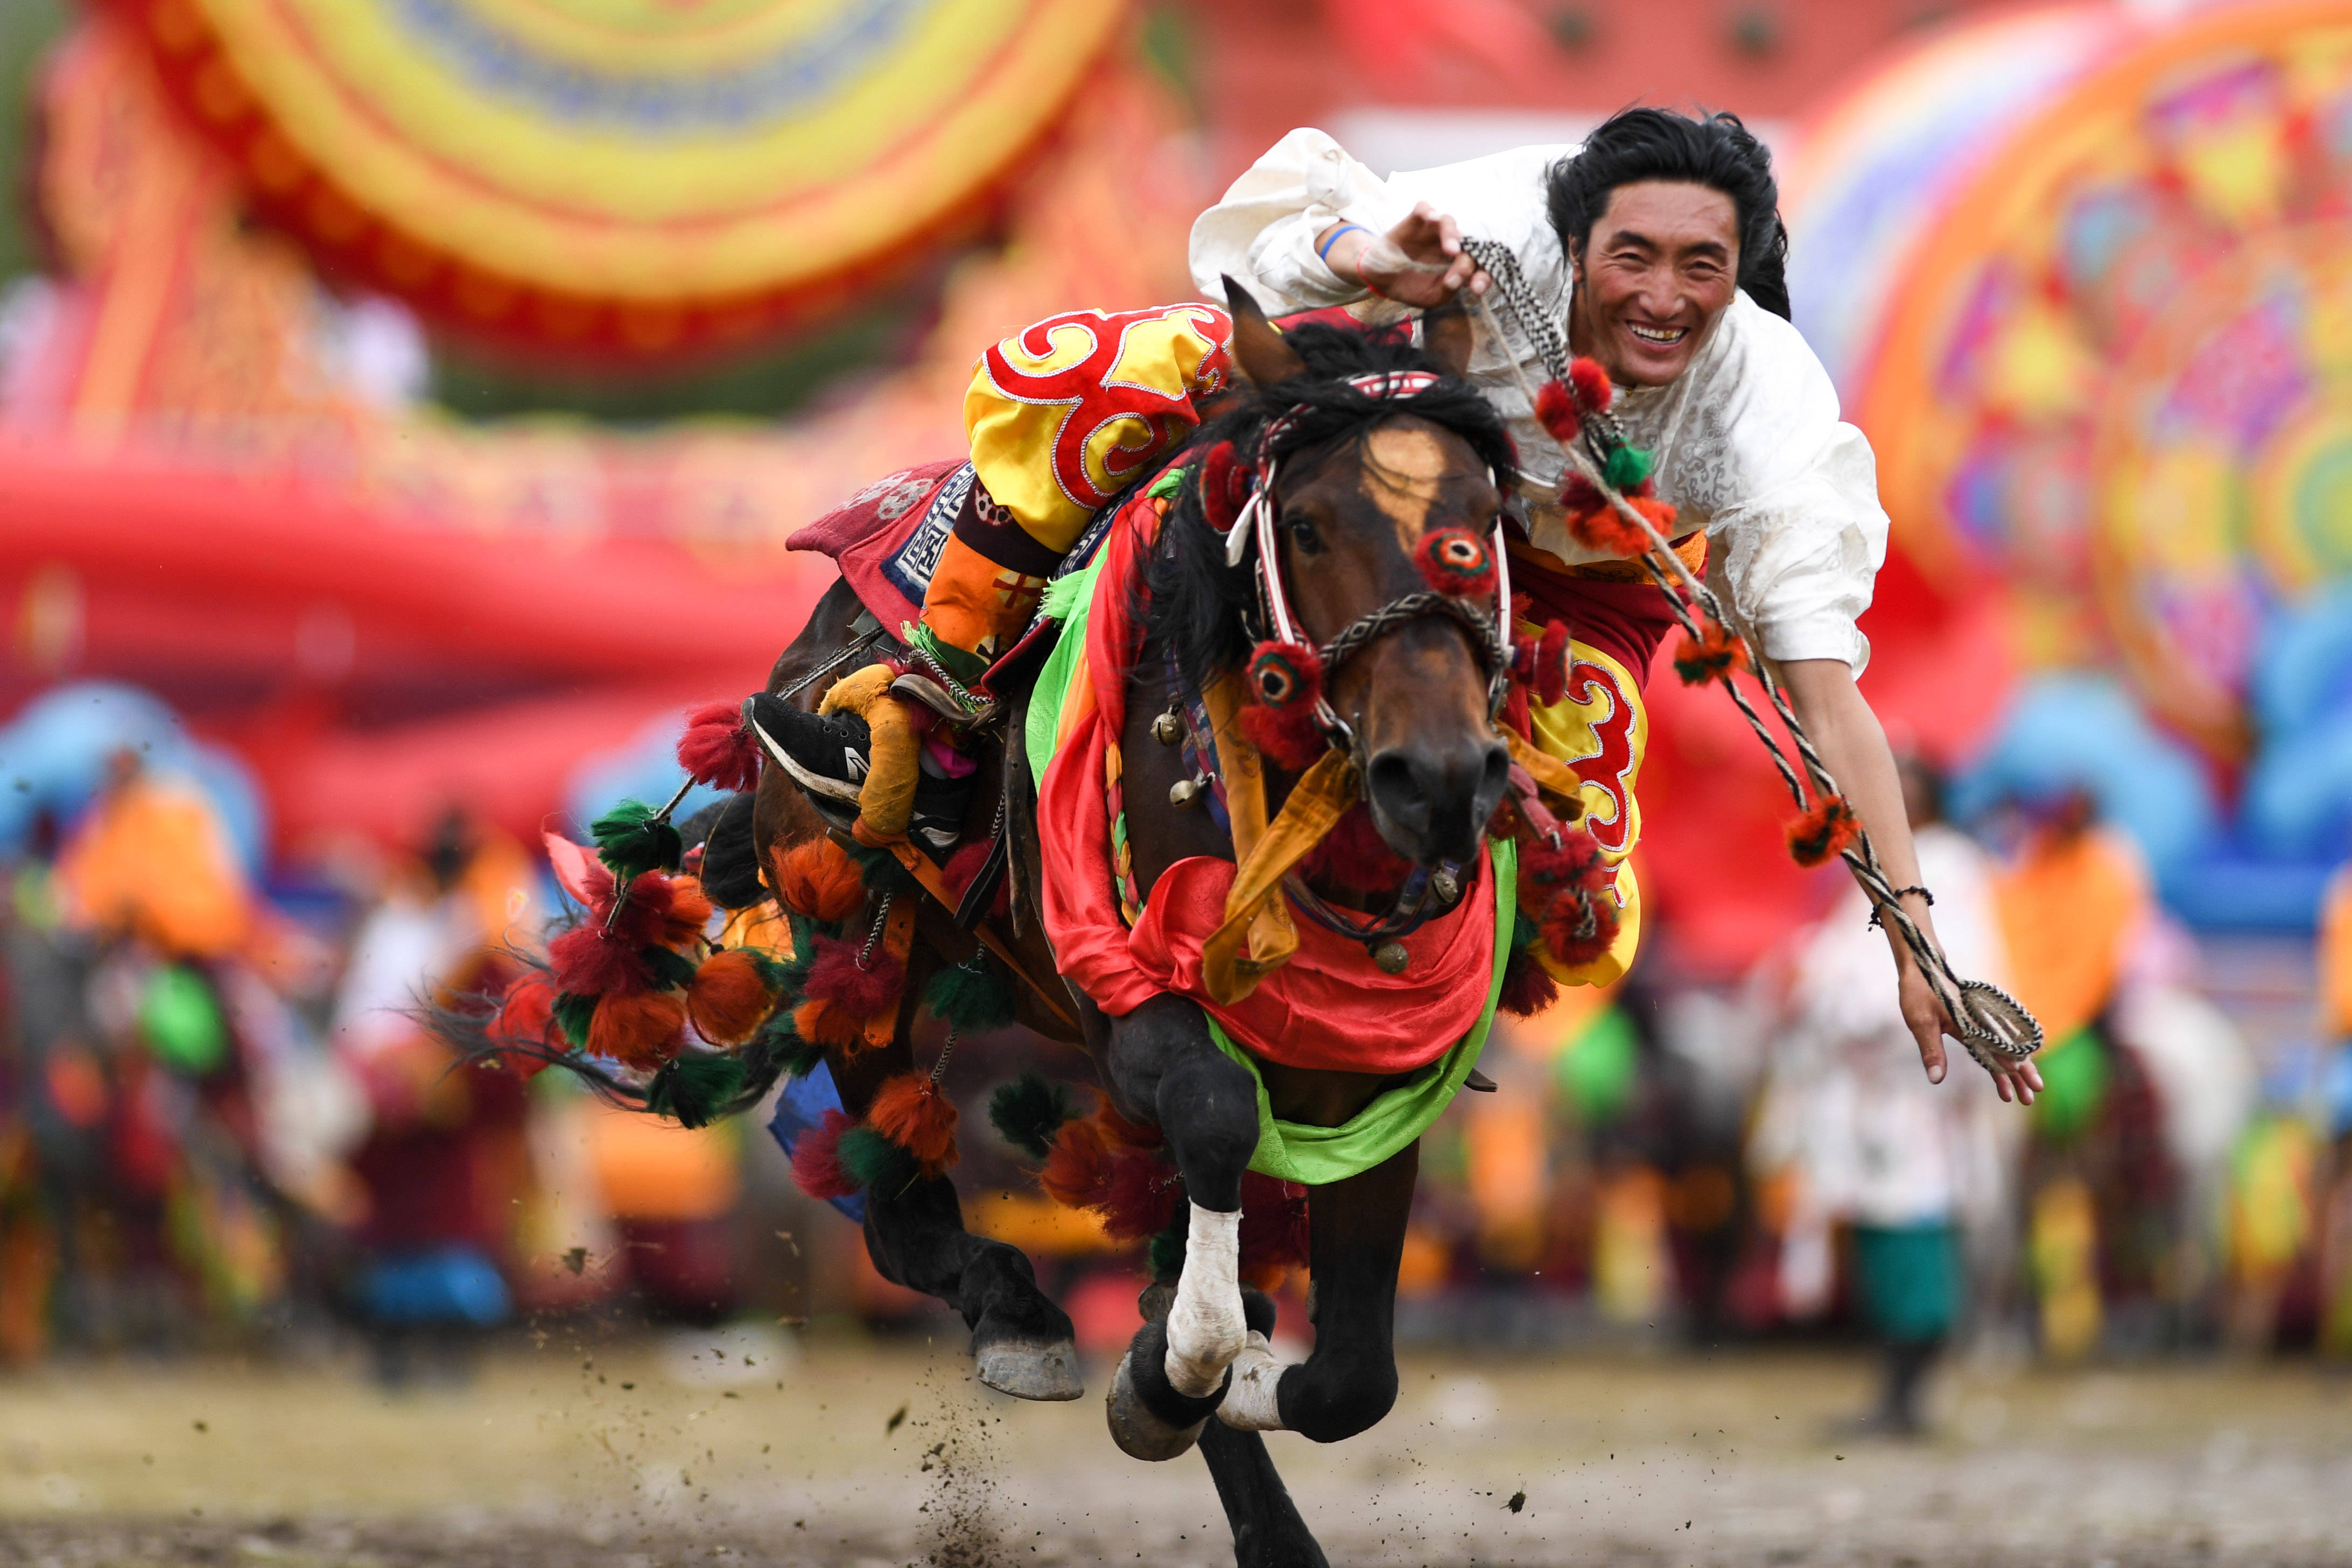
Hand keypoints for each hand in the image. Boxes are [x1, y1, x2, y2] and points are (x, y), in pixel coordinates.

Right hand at [1330, 202, 1488, 306]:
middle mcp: (1450, 245)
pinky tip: (1431, 219)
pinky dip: (1429, 212)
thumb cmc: (1411, 287)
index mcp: (1458, 264)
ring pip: (1449, 222)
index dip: (1483, 276)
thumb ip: (1447, 290)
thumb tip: (1458, 279)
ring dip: (1453, 235)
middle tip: (1462, 271)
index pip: (1479, 266)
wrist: (1381, 279)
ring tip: (1451, 250)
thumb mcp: (1431, 297)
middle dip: (1469, 259)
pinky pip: (1424, 209)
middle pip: (1468, 243)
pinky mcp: (1415, 221)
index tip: (1476, 288)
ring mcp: (1433, 231)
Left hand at [1899, 961, 2043, 1104]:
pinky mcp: (1974, 1022)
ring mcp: (1980, 1021)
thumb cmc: (1919, 993)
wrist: (1922, 968)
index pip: (2001, 1051)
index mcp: (1974, 1022)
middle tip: (2032, 1098)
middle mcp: (1982, 1021)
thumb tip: (1937, 1080)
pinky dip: (2001, 1059)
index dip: (2014, 1071)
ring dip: (2014, 1071)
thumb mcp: (1920, 1022)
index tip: (2028, 1088)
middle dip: (2022, 1075)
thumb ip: (1931, 1050)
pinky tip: (2007, 1073)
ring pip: (2004, 1050)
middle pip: (2009, 1052)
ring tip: (2021, 1095)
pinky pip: (1994, 1043)